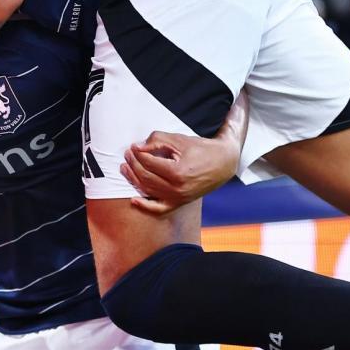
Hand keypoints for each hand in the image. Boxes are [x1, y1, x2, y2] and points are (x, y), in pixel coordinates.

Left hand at [121, 92, 248, 214]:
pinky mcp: (180, 203)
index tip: (133, 147)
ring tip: (126, 168)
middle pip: (146, 177)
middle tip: (128, 154)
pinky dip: (145, 206)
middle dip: (134, 164)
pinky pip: (159, 209)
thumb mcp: (180, 140)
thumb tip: (138, 147)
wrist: (223, 163)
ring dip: (134, 180)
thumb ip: (157, 140)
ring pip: (149, 191)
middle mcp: (177, 188)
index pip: (149, 163)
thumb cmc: (202, 149)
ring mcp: (178, 198)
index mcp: (178, 172)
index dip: (138, 153)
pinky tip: (134, 200)